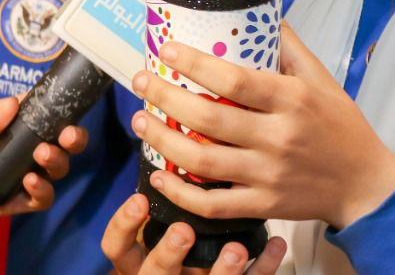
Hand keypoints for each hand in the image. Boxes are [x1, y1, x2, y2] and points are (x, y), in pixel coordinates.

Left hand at [0, 97, 87, 220]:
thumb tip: (12, 106)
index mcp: (10, 121)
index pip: (46, 111)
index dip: (63, 108)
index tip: (71, 105)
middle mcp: (20, 146)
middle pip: (61, 141)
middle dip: (74, 137)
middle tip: (68, 135)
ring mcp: (16, 173)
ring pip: (56, 169)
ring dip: (58, 162)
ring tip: (42, 156)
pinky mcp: (8, 200)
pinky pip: (37, 200)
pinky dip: (42, 191)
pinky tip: (29, 181)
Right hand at [101, 193, 285, 273]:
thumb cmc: (181, 243)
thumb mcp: (163, 223)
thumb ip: (164, 198)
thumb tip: (171, 134)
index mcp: (144, 256)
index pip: (118, 248)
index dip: (124, 227)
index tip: (139, 200)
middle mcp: (166, 274)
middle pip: (156, 274)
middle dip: (168, 253)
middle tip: (183, 230)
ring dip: (221, 269)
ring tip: (236, 248)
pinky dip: (263, 266)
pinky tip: (275, 243)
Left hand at [130, 25, 394, 229]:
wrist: (364, 183)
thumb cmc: (341, 125)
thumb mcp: (322, 79)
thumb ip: (290, 47)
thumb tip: (261, 10)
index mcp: (293, 99)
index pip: (236, 79)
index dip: (195, 64)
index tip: (167, 49)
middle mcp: (279, 137)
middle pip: (210, 119)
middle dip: (167, 98)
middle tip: (141, 82)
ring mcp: (269, 175)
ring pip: (203, 161)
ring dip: (164, 141)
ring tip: (140, 122)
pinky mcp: (264, 205)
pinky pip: (214, 204)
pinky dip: (181, 194)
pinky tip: (159, 177)